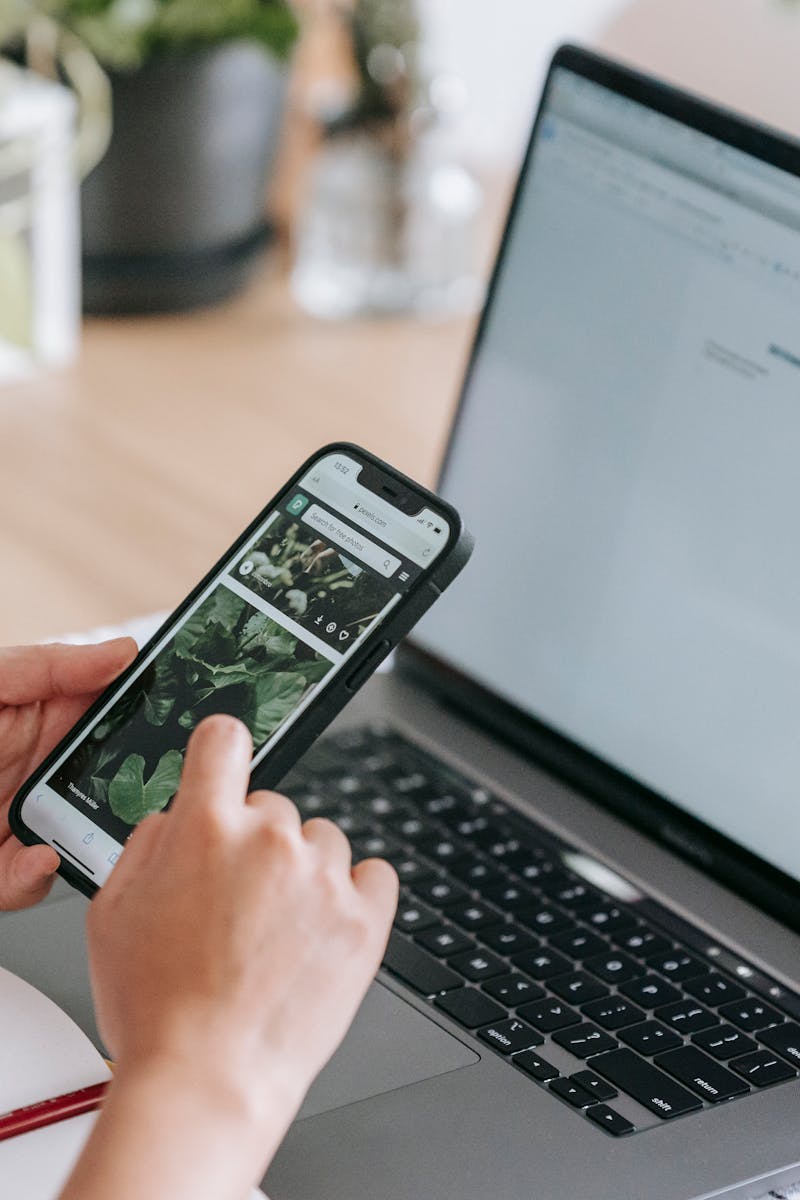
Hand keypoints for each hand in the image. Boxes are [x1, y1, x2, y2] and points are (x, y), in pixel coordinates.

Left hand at [0, 638, 136, 909]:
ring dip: (86, 841)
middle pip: (107, 785)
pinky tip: (32, 858)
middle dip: (130, 792)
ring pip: (79, 840)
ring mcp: (16, 822)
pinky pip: (30, 881)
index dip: (145, 718)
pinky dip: (33, 878)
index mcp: (39, 720)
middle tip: (148, 792)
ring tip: (78, 833)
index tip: (177, 719)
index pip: (110, 716)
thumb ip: (49, 667)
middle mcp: (35, 772)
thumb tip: (122, 653)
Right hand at [86, 715, 397, 1178]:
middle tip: (235, 903)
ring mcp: (323, 877)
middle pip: (272, 805)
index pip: (225, 740)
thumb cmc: (156, 1008)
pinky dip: (354, 894)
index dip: (222, 751)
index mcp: (205, 826)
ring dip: (303, 871)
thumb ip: (147, 844)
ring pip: (322, 841)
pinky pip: (374, 874)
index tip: (226, 764)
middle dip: (254, 843)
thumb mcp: (111, 912)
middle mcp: (270, 839)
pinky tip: (324, 928)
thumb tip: (176, 816)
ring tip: (275, 932)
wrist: (207, 1080)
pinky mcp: (365, 918)